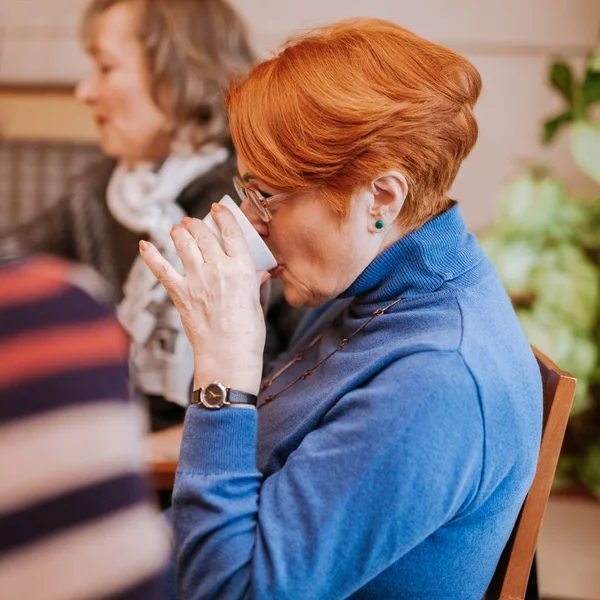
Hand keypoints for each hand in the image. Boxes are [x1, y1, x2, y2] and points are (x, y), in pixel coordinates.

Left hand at [139, 204, 268, 395]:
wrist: (228, 356)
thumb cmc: (247, 334)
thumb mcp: (256, 302)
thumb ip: (252, 283)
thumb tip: (256, 272)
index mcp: (241, 269)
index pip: (231, 232)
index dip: (223, 215)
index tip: (218, 208)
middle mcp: (217, 269)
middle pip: (203, 234)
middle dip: (197, 224)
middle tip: (193, 222)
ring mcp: (196, 280)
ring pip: (183, 244)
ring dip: (178, 232)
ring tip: (177, 229)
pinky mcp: (180, 294)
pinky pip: (161, 269)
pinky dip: (151, 255)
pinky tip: (145, 245)